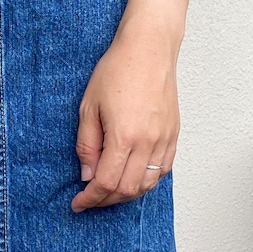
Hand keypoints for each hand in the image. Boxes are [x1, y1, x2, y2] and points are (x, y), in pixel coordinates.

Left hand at [71, 19, 178, 211]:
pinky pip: (162, 169)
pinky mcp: (174, 134)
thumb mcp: (88, 107)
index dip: (90, 198)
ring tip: (109, 189)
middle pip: (128, 189)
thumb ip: (87, 145)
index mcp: (124, 136)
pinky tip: (132, 176)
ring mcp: (164, 139)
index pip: (106, 182)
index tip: (78, 203)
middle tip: (90, 198)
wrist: (149, 49)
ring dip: (127, 193)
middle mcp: (148, 142)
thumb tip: (87, 175)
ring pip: (148, 184)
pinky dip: (147, 180)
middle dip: (106, 200)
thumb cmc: (117, 70)